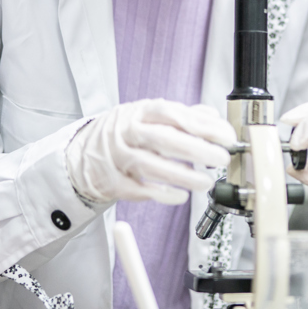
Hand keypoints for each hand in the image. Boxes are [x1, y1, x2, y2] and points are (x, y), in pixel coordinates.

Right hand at [66, 99, 234, 205]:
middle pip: (163, 139)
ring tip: (206, 182)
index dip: (202, 125)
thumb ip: (181, 116)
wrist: (81, 154)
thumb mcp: (148, 116)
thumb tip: (212, 115)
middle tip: (221, 158)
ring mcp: (116, 156)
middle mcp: (126, 131)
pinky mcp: (111, 181)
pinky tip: (180, 196)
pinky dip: (160, 193)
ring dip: (182, 175)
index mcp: (140, 111)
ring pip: (150, 165)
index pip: (174, 114)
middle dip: (196, 149)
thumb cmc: (123, 134)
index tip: (226, 136)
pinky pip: (137, 189)